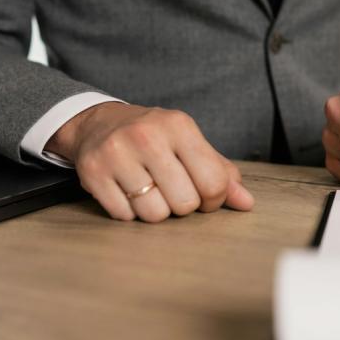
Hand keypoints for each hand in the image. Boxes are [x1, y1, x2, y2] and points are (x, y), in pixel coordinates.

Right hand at [46, 103, 254, 221]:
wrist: (99, 123)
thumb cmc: (155, 138)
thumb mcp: (190, 145)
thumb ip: (221, 173)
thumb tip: (247, 204)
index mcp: (180, 126)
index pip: (214, 183)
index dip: (213, 199)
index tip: (202, 193)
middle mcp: (147, 136)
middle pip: (185, 204)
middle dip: (183, 206)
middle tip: (172, 190)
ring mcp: (117, 154)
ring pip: (154, 214)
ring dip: (155, 210)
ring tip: (148, 189)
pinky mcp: (93, 172)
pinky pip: (124, 216)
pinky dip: (129, 212)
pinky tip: (126, 191)